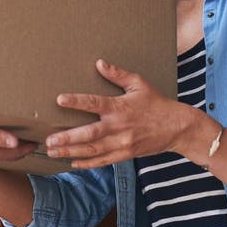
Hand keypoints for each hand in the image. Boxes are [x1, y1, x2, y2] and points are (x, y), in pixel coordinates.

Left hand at [45, 59, 192, 168]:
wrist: (177, 128)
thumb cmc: (156, 104)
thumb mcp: (139, 84)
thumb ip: (117, 75)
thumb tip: (99, 63)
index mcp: (120, 107)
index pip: (95, 103)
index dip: (77, 101)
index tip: (59, 100)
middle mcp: (119, 127)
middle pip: (89, 134)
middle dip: (67, 138)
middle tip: (49, 140)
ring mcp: (122, 144)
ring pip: (93, 150)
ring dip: (71, 152)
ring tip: (52, 152)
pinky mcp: (125, 154)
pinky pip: (103, 161)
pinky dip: (87, 164)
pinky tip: (72, 163)